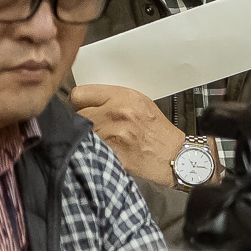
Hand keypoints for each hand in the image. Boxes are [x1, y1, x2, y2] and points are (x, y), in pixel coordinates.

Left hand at [69, 84, 188, 183]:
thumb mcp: (141, 105)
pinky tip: (106, 151)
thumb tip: (89, 102)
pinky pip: (88, 148)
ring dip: (88, 137)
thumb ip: (114, 100)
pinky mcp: (108, 152)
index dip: (81, 103)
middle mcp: (117, 112)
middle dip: (84, 121)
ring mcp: (111, 133)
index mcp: (125, 97)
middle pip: (77, 114)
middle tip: (98, 127)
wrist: (173, 157)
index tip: (85, 108)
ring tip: (104, 140)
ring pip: (80, 133)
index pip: (80, 94)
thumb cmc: (158, 134)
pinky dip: (93, 151)